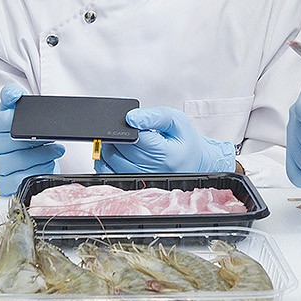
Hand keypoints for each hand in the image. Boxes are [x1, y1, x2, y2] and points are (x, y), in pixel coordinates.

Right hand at [0, 84, 62, 194]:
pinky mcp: (2, 186)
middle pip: (16, 144)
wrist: (0, 154)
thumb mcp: (7, 111)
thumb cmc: (5, 132)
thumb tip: (14, 93)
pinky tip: (47, 163)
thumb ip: (11, 96)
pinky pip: (24, 179)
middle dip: (39, 140)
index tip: (41, 124)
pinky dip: (40, 170)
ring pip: (22, 162)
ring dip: (44, 156)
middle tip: (52, 139)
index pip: (8, 122)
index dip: (27, 123)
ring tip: (54, 150)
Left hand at [110, 107, 235, 173]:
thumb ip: (153, 116)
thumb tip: (130, 117)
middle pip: (121, 151)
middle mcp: (154, 172)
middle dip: (118, 136)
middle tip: (126, 128)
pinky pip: (110, 174)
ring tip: (124, 140)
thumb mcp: (175, 120)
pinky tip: (116, 152)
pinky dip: (106, 162)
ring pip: (112, 162)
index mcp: (166, 155)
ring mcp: (142, 181)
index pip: (136, 138)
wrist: (193, 162)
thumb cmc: (184, 142)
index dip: (128, 126)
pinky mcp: (134, 185)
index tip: (130, 120)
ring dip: (110, 148)